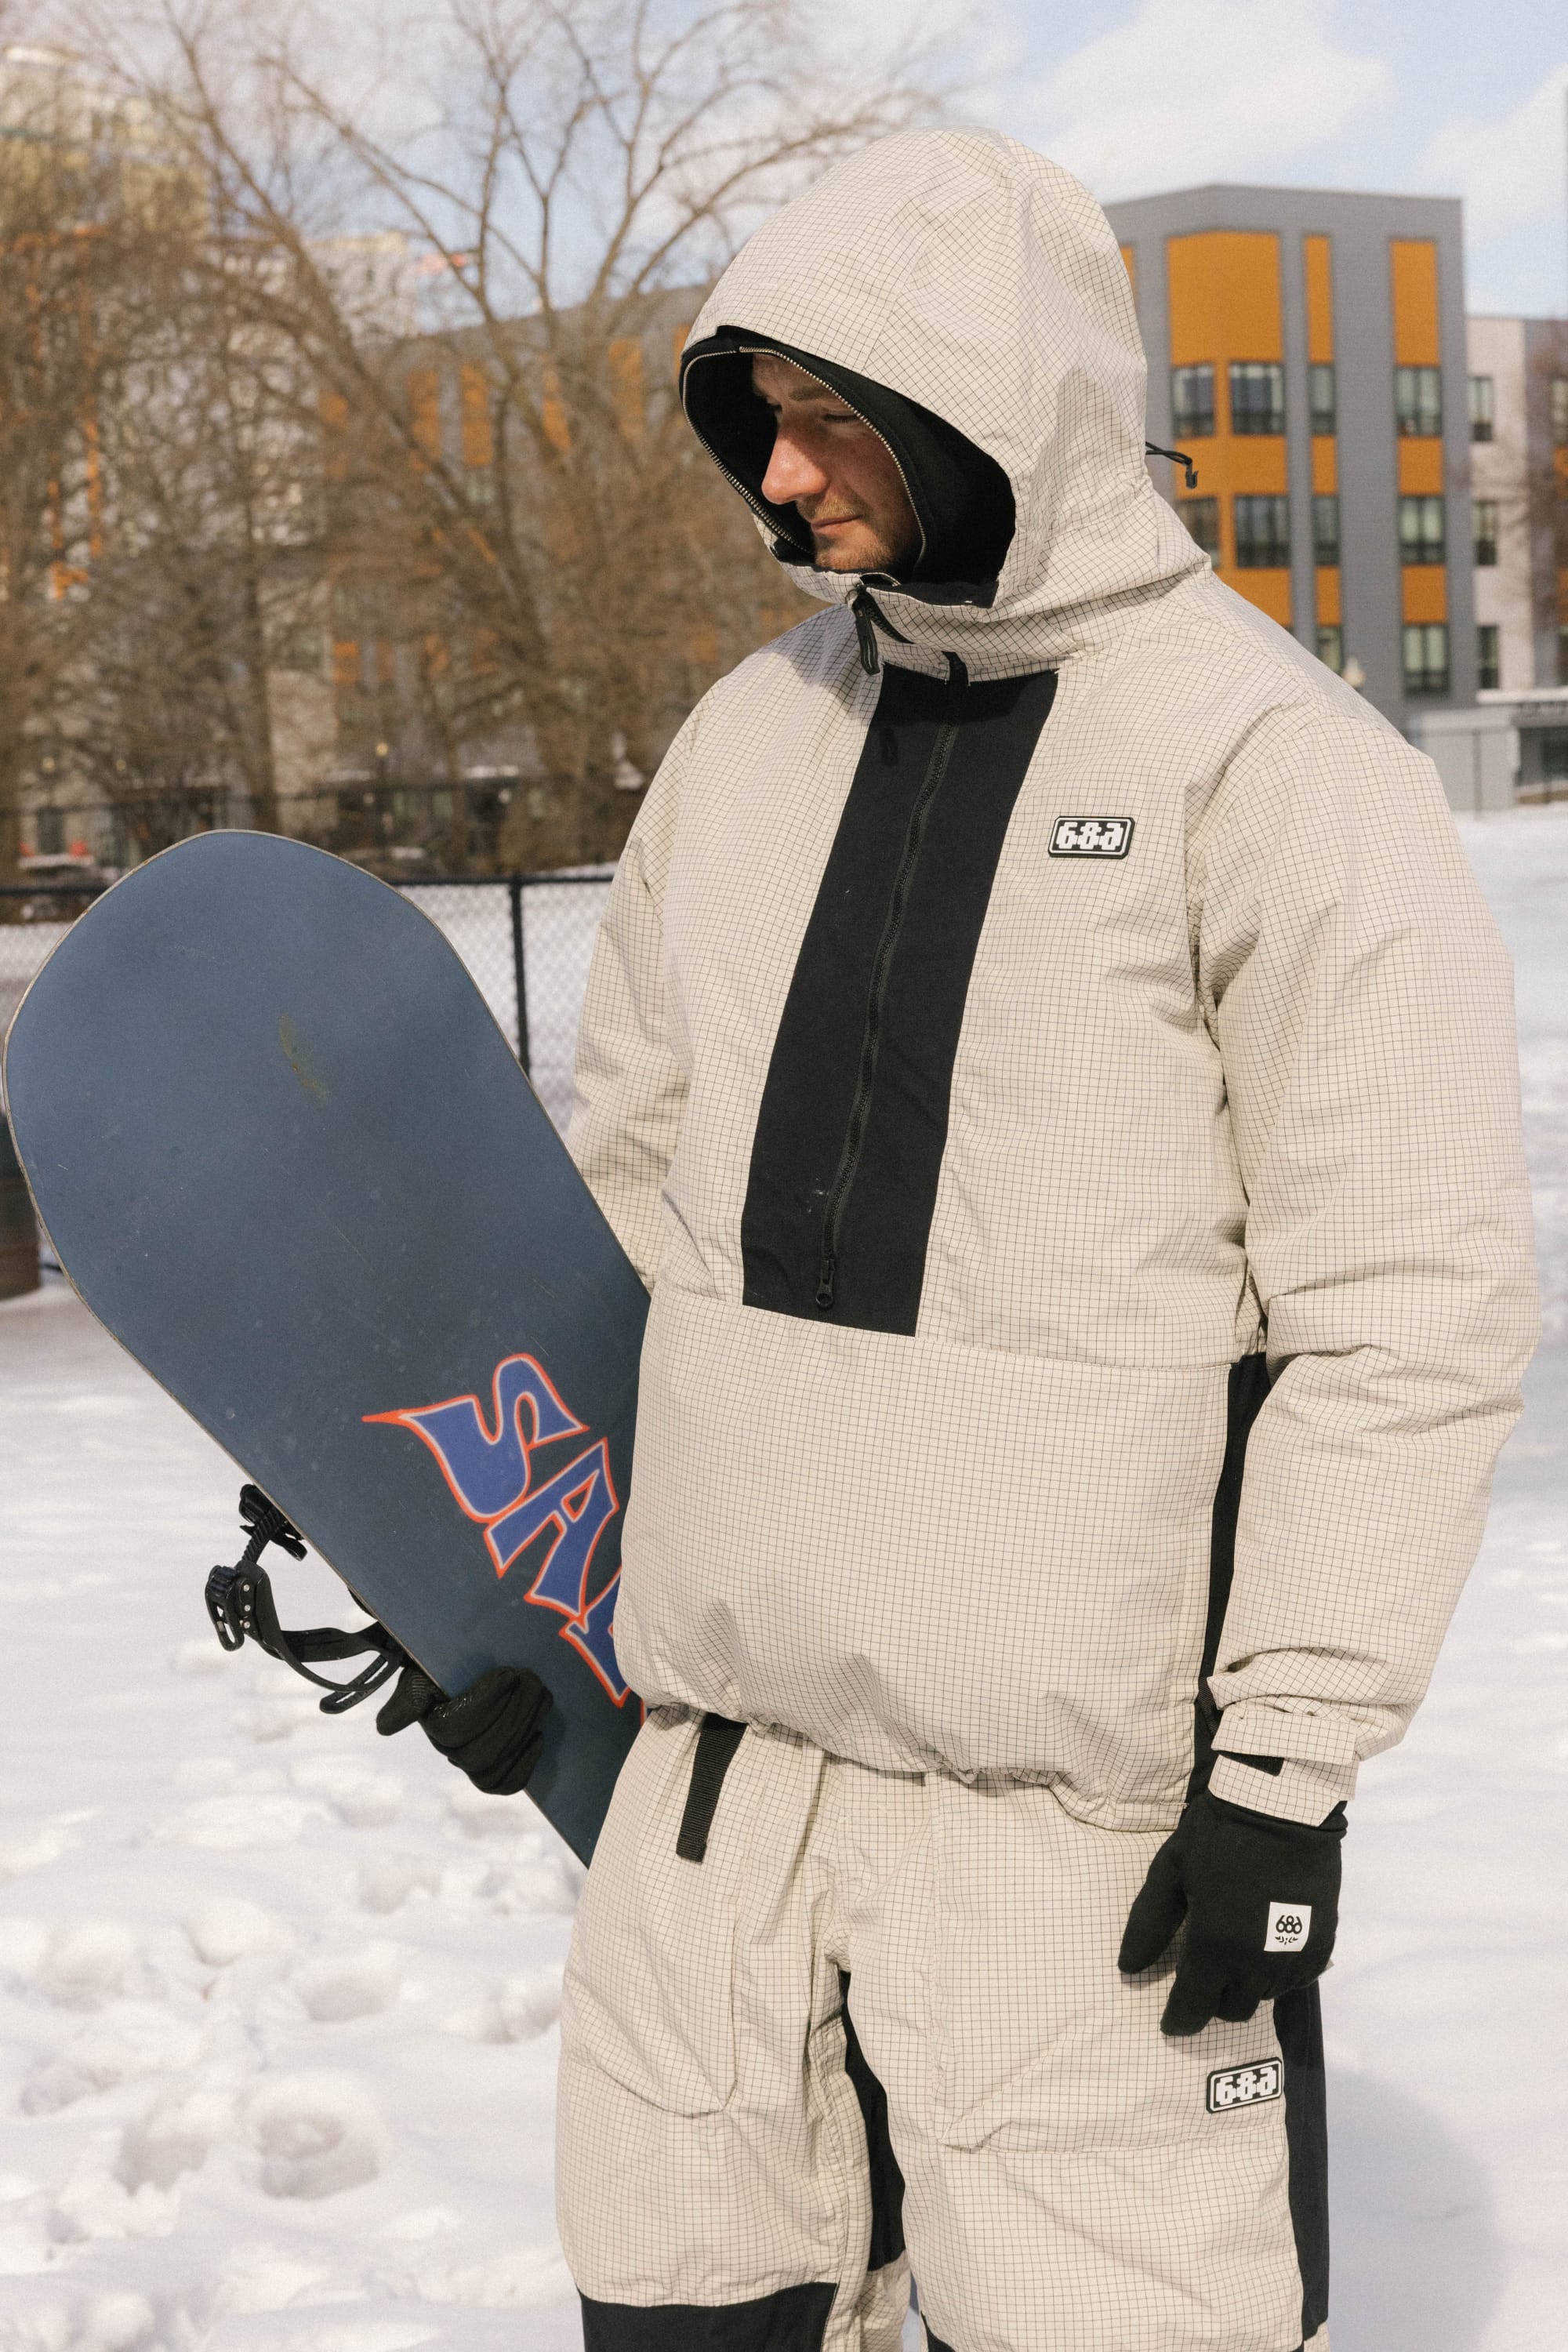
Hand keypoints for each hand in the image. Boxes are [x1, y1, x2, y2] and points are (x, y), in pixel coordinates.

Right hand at [376, 1662, 551, 1795]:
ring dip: (522, 1729)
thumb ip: (413, 1693)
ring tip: (539, 1695)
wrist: (473, 1663)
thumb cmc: (451, 1663)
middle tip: (530, 1678)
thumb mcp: (429, 1667)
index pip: (452, 1728)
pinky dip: (525, 1764)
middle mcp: (450, 1748)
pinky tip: (538, 1736)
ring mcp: (473, 1761)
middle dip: (512, 1714)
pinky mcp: (497, 1768)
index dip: (483, 1705)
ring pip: (494, 1766)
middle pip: (478, 1754)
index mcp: (434, 1721)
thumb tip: (385, 1728)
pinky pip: (507, 1783)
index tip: (507, 1674)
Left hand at [1118, 1788, 1344, 2035]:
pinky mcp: (1321, 1947)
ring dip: (1244, 1985)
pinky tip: (1265, 1944)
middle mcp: (1255, 1964)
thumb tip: (1128, 1968)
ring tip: (1234, 1950)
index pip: (1193, 2008)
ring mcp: (1293, 1959)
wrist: (1282, 1808)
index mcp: (1214, 1947)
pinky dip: (1275, 1973)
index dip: (1178, 2020)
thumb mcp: (1170, 1873)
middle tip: (1202, 1972)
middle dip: (1212, 1999)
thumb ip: (1149, 1925)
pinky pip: (1294, 1981)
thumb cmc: (1216, 1836)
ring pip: (1263, 1997)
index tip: (1170, 2021)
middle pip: (1231, 2009)